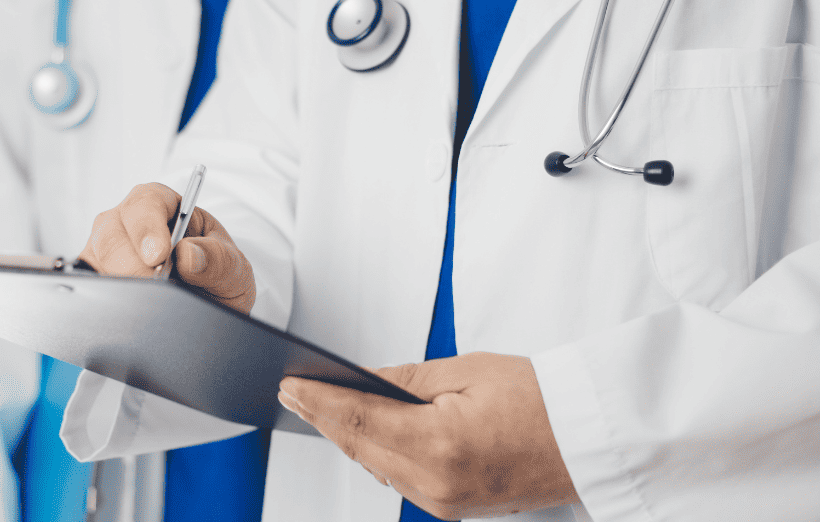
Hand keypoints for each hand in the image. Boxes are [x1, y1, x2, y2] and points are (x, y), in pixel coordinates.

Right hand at [78, 183, 255, 313]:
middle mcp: (129, 222)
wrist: (209, 305)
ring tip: (148, 302)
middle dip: (132, 264)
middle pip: (111, 232)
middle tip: (156, 287)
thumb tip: (188, 255)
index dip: (148, 227)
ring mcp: (107, 250)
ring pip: (94, 259)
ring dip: (121, 282)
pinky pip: (88, 282)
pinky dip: (104, 297)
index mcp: (164, 204)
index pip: (146, 202)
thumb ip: (217, 258)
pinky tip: (127, 309)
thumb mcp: (233, 267)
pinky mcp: (96, 276)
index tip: (160, 255)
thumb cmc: (217, 274)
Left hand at [278, 352, 578, 519]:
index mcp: (441, 444)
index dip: (318, 401)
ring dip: (347, 436)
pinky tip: (361, 430)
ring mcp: (444, 502)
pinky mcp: (451, 507)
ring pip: (374, 465)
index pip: (359, 420)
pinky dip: (375, 452)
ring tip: (319, 405)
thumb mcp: (467, 370)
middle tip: (293, 391)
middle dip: (324, 417)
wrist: (589, 439)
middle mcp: (437, 483)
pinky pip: (397, 478)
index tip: (289, 385)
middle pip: (359, 447)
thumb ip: (404, 378)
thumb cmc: (541, 399)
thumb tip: (358, 379)